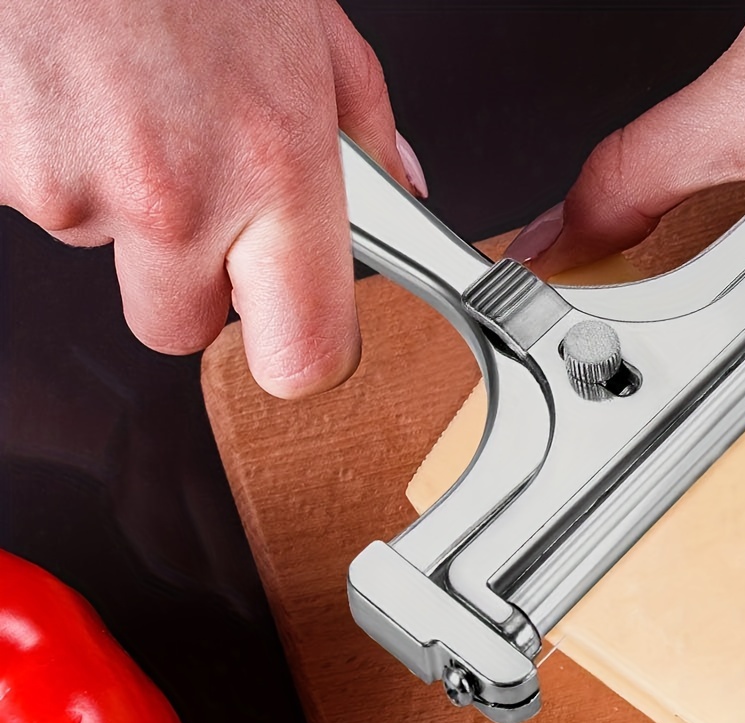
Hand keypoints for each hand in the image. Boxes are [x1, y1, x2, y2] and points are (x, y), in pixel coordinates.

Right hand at [0, 0, 422, 396]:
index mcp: (275, 169)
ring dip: (118, 199)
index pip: (301, 358)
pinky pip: (41, 199)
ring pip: (105, 252)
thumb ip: (360, 123)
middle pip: (180, 330)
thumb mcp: (308, 23)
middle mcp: (176, 196)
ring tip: (131, 95)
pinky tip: (78, 83)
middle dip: (189, 281)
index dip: (299, 354)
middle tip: (198, 193)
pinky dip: (59, 153)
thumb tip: (397, 190)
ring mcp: (77, 188)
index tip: (299, 330)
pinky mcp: (4, 170)